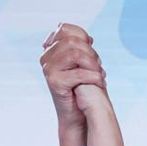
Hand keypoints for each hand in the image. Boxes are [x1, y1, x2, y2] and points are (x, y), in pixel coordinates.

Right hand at [41, 23, 105, 145]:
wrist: (80, 116)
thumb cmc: (84, 88)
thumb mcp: (83, 62)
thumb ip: (80, 46)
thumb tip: (82, 35)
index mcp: (50, 49)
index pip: (64, 29)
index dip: (82, 36)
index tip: (91, 50)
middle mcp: (46, 57)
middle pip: (72, 41)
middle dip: (90, 53)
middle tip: (99, 66)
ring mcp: (48, 69)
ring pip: (75, 54)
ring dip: (93, 64)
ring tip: (100, 74)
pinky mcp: (54, 82)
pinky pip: (79, 73)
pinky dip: (94, 77)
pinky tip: (100, 83)